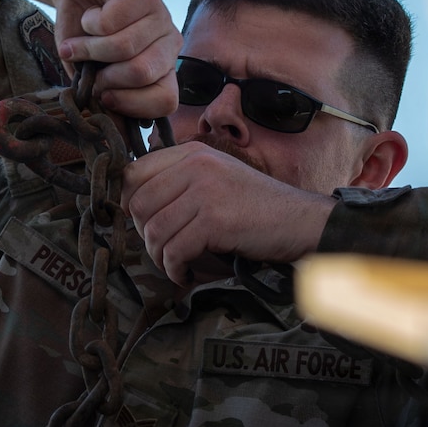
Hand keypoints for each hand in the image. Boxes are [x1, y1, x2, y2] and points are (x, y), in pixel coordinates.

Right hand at [0, 0, 177, 118]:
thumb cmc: (83, 34)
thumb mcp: (88, 70)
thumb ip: (99, 92)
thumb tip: (105, 121)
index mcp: (162, 69)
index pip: (166, 100)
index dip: (131, 104)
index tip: (103, 95)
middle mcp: (168, 45)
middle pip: (142, 73)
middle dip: (104, 75)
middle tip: (87, 66)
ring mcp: (159, 17)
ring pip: (124, 47)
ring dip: (88, 48)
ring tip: (79, 41)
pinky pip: (111, 21)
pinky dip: (89, 22)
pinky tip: (90, 15)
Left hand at [123, 142, 337, 284]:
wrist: (300, 221)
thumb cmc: (255, 207)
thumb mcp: (215, 178)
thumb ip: (178, 182)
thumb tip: (131, 205)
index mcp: (192, 153)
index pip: (133, 173)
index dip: (128, 203)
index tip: (141, 224)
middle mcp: (196, 165)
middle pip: (138, 204)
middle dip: (144, 236)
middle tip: (162, 250)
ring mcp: (206, 191)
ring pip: (154, 231)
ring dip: (160, 257)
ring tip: (175, 264)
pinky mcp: (215, 220)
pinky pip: (175, 251)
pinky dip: (175, 269)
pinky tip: (185, 273)